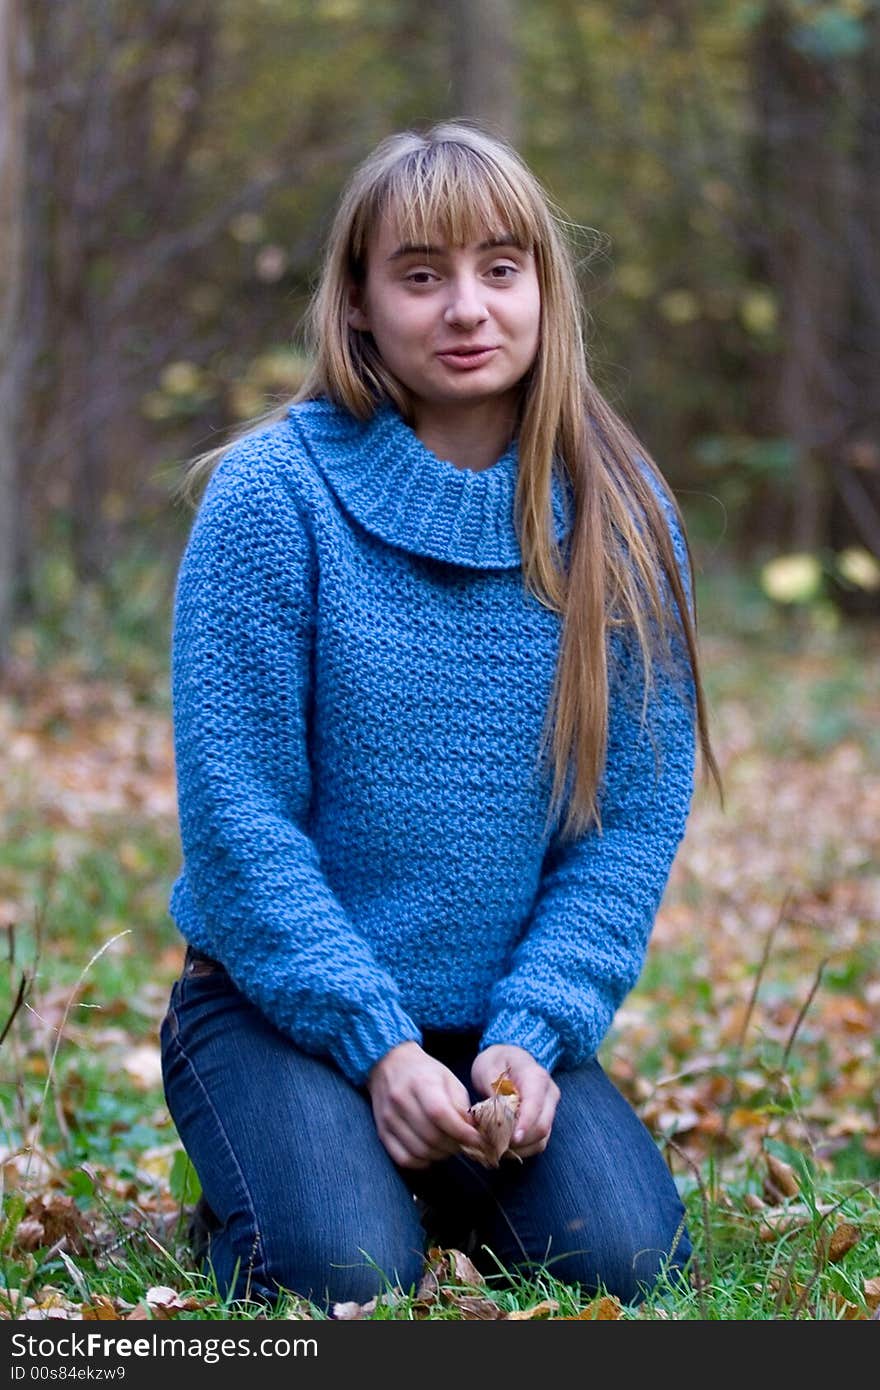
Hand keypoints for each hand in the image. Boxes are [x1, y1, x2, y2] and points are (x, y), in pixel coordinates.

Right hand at [366, 1041, 488, 1169]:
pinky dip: (421, 1162)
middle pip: (431, 1136)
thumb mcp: (448, 1078)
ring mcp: (388, 1118)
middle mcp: (400, 1100)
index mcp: (420, 1082)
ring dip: (440, 1155)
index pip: (440, 1114)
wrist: (390, 1064)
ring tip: (449, 1146)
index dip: (462, 1132)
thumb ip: (460, 1105)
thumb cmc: (424, 1071)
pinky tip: (431, 1152)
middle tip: (464, 1143)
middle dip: (454, 1145)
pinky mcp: (382, 1132)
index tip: (478, 1140)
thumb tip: (471, 1131)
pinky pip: (404, 1158)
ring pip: (419, 1151)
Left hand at [471, 1044, 559, 1159]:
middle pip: (542, 1127)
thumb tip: (498, 1117)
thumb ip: (493, 1091)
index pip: (535, 1105)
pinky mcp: (545, 1121)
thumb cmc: (497, 1062)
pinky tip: (504, 1147)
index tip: (511, 1140)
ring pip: (541, 1139)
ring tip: (496, 1147)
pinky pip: (538, 1143)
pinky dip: (522, 1149)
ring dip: (519, 1148)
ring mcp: (550, 1109)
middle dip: (518, 1141)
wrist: (509, 1058)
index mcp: (536, 1077)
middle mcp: (549, 1094)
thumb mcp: (488, 1067)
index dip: (524, 1125)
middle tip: (494, 1145)